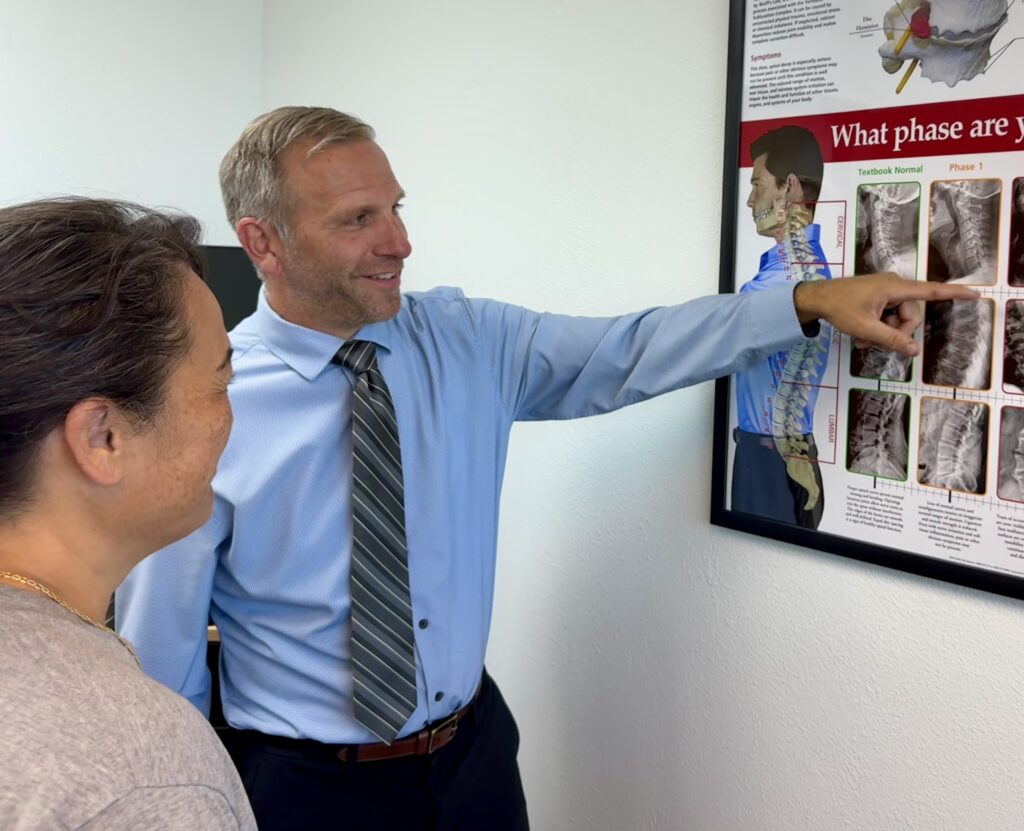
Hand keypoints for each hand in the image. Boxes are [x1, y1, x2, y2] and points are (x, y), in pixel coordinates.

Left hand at [793, 273, 978, 356]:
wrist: (816, 299)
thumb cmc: (839, 309)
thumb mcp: (865, 329)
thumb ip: (891, 340)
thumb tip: (915, 351)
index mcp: (895, 287)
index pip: (931, 291)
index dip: (954, 294)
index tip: (976, 293)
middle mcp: (894, 286)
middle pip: (911, 316)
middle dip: (895, 333)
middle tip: (871, 343)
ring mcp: (886, 291)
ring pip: (899, 319)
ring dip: (884, 333)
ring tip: (862, 341)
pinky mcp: (879, 297)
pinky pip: (889, 316)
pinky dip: (879, 328)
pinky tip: (862, 335)